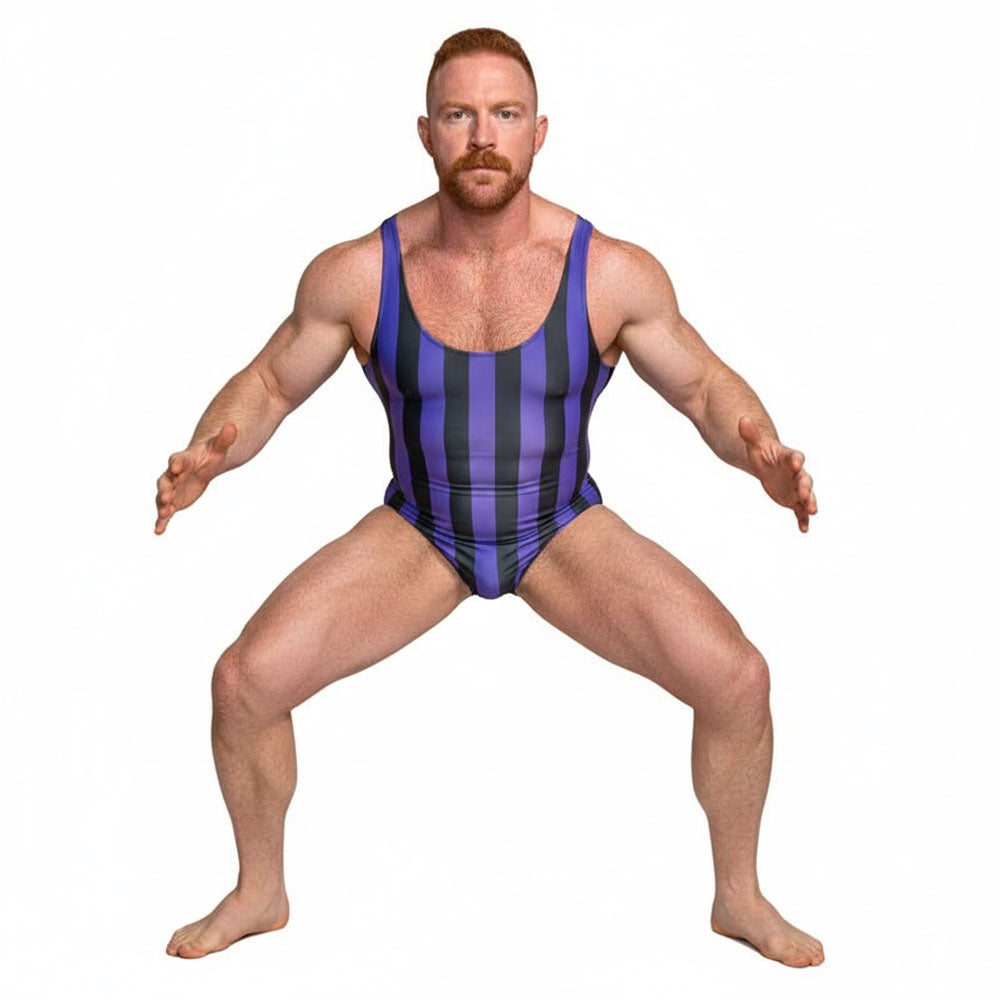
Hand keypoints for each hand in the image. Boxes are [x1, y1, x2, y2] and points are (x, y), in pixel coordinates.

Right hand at [154, 422, 237, 534]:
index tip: (176, 466)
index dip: (176, 463)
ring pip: (162, 498)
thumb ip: (224, 439)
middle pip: (165, 481)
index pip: (176, 460)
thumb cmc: (210, 456)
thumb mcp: (218, 449)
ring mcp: (171, 489)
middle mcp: (172, 475)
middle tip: (167, 497)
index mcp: (183, 460)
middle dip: (165, 489)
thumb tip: (233, 426)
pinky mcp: (173, 502)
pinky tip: (158, 532)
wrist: (202, 466)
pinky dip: (161, 521)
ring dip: (162, 506)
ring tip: (164, 515)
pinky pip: (165, 512)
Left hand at [737, 415, 817, 532]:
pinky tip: (804, 530)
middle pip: (805, 479)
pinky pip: (800, 511)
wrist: (768, 467)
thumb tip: (742, 419)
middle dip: (805, 486)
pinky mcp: (794, 500)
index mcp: (788, 458)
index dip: (795, 460)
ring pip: (807, 496)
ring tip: (813, 511)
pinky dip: (803, 519)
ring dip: (810, 503)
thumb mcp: (754, 446)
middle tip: (805, 494)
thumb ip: (750, 434)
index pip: (795, 457)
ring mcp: (797, 488)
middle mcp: (797, 473)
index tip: (796, 462)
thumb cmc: (762, 455)